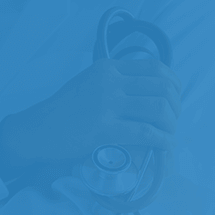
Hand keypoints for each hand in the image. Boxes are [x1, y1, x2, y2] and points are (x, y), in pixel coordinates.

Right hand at [0, 59, 182, 184]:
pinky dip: (163, 140)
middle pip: (162, 88)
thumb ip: (116, 81)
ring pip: (158, 109)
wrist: (37, 129)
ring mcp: (107, 104)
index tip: (175, 99)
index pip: (156, 68)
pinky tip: (166, 146)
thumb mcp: (90, 82)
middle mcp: (110, 82)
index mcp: (109, 68)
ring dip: (171, 124)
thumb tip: (149, 90)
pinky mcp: (104, 128)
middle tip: (173, 121)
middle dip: (176, 107)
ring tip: (169, 135)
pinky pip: (146, 132)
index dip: (174, 85)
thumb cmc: (65, 109)